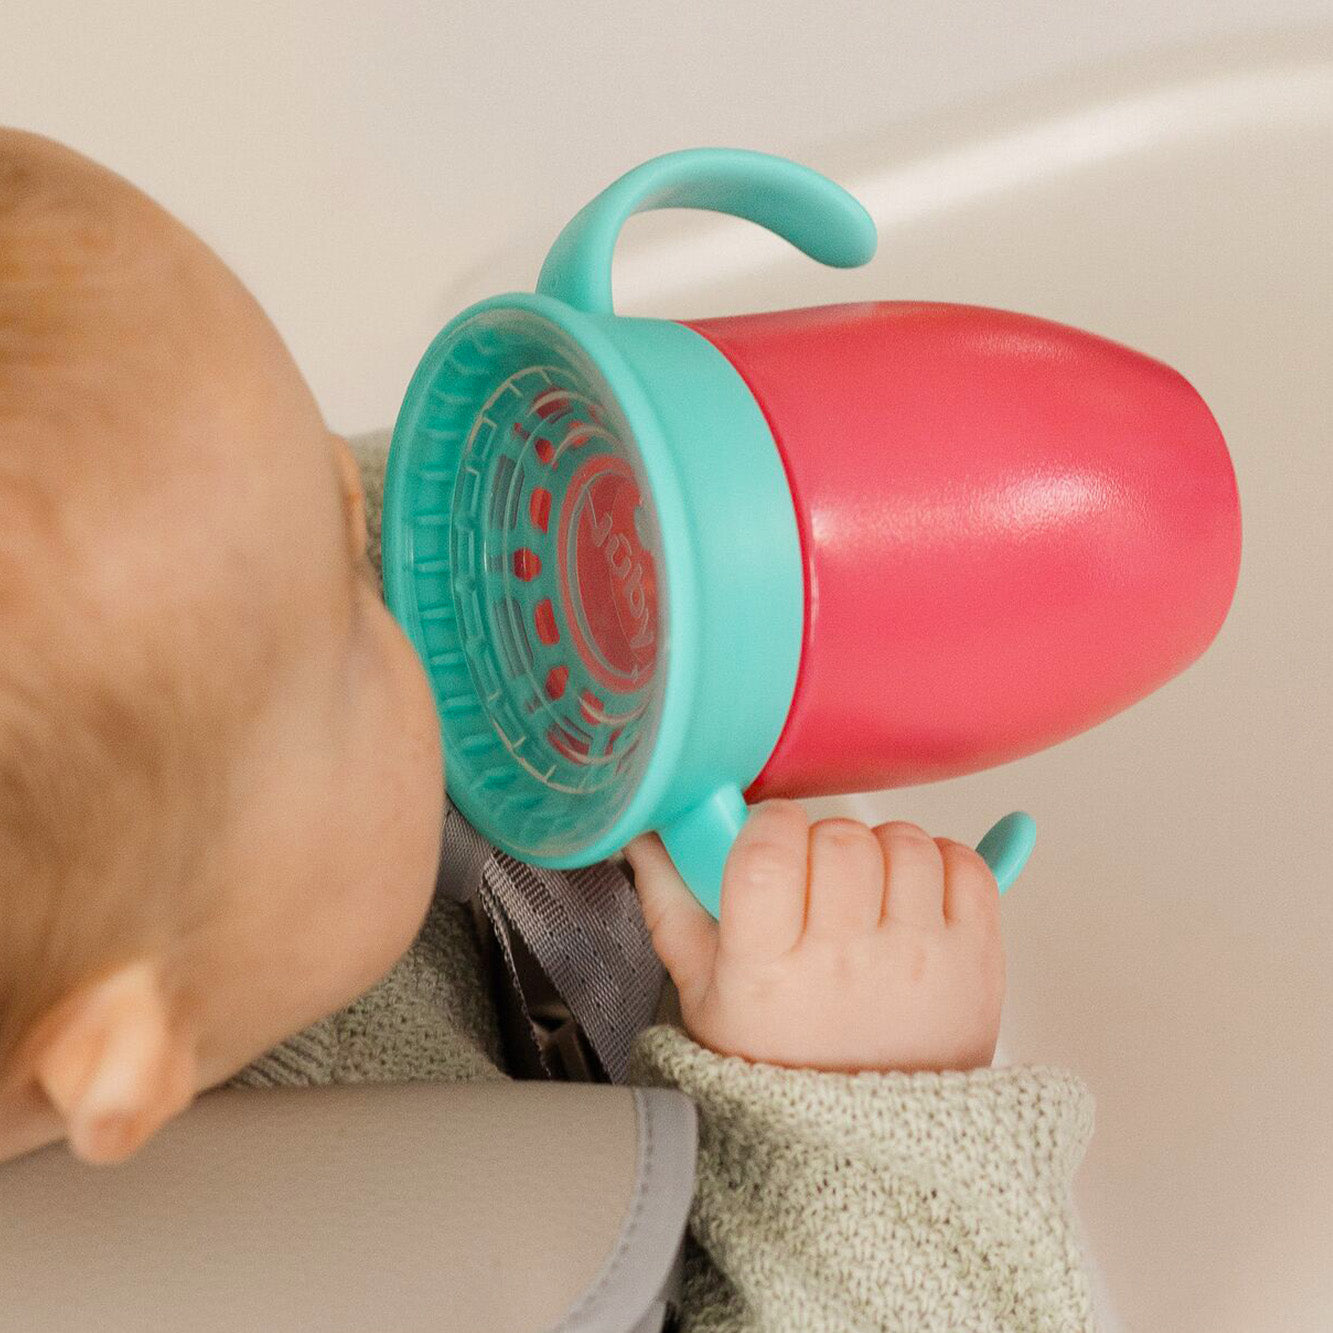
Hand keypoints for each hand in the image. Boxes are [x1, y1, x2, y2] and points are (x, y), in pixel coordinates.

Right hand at [625, 801, 1003, 1072]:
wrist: (867, 1142)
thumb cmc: (778, 1063)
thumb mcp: (702, 993)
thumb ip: (670, 904)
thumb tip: (647, 834)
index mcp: (766, 972)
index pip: (767, 855)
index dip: (769, 824)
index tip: (770, 834)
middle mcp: (845, 967)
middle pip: (841, 839)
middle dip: (826, 839)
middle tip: (819, 870)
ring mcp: (918, 964)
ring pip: (906, 843)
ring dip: (884, 850)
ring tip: (868, 887)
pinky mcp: (975, 964)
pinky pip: (965, 865)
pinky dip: (941, 862)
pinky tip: (913, 893)